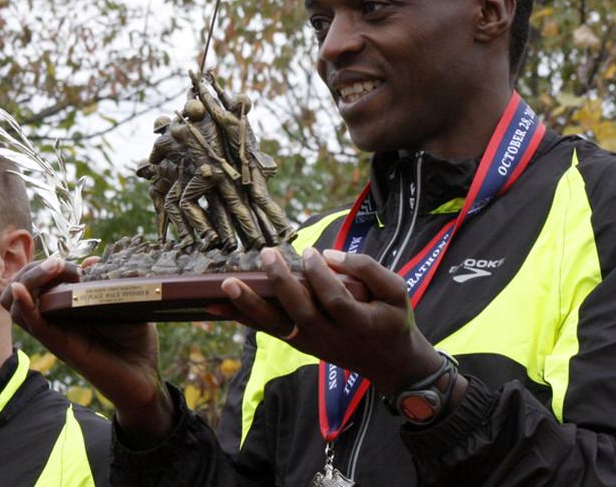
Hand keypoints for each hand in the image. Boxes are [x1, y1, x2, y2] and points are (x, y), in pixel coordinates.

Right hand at [0, 256, 174, 446]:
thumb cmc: (135, 341)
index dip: (47, 266)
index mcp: (65, 309)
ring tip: (52, 269)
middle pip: (17, 291)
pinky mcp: (62, 347)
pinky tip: (21, 289)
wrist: (147, 377)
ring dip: (28, 280)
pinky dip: (24, 305)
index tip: (78, 265)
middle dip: (32, 269)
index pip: (35, 282)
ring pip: (15, 307)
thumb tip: (91, 260)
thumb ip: (109, 279)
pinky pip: (34, 325)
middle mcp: (54, 321)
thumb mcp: (125, 302)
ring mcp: (55, 334)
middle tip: (60, 265)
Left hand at [211, 247, 443, 395]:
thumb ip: (368, 269)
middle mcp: (331, 337)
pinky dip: (243, 316)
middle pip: (300, 312)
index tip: (309, 251)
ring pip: (276, 326)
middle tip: (266, 254)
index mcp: (359, 324)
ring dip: (250, 305)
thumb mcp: (397, 291)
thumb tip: (328, 255)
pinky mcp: (298, 344)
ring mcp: (311, 344)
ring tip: (226, 284)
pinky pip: (268, 329)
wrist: (389, 363)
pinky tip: (218, 304)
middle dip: (280, 283)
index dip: (320, 276)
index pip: (334, 299)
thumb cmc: (393, 319)